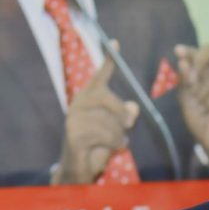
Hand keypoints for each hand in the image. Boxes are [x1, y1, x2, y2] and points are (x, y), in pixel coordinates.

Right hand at [52, 43, 139, 184]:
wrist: (81, 166)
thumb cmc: (100, 143)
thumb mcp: (118, 127)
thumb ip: (127, 115)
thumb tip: (134, 107)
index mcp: (90, 97)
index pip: (100, 75)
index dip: (109, 60)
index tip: (116, 42)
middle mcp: (79, 103)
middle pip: (111, 100)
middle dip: (123, 117)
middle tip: (126, 128)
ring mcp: (74, 118)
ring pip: (111, 123)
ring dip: (119, 136)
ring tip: (114, 142)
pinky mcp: (74, 134)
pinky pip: (104, 136)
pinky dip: (113, 144)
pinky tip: (109, 149)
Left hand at [175, 44, 208, 165]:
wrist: (206, 136)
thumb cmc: (195, 114)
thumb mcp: (184, 96)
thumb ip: (184, 79)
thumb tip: (183, 61)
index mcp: (203, 70)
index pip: (201, 52)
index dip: (191, 49)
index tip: (178, 51)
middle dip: (197, 67)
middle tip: (190, 83)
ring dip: (202, 91)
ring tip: (199, 104)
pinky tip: (208, 109)